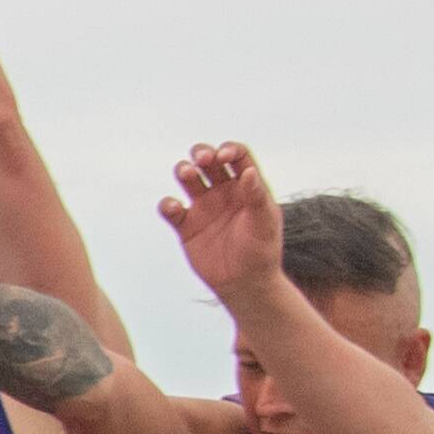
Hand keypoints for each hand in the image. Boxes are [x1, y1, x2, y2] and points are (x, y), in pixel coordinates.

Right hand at [164, 140, 280, 303]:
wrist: (244, 284)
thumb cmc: (261, 253)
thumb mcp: (264, 224)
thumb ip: (257, 196)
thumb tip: (248, 172)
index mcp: (246, 187)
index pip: (237, 156)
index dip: (229, 149)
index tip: (223, 156)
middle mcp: (223, 192)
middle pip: (208, 160)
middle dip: (202, 153)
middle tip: (201, 160)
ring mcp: (204, 207)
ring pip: (187, 178)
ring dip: (183, 170)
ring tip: (186, 174)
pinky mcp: (186, 226)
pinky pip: (171, 209)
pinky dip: (168, 204)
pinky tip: (174, 208)